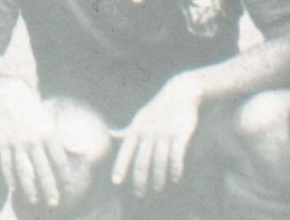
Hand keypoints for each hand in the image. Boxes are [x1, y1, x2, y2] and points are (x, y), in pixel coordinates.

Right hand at [0, 75, 73, 209]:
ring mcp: (17, 141)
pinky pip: (7, 163)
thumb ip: (66, 140)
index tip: (70, 190)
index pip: (59, 159)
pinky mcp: (3, 142)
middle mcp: (33, 139)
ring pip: (24, 168)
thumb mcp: (53, 121)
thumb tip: (82, 152)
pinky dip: (10, 177)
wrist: (10, 94)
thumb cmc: (35, 111)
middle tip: (54, 203)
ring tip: (34, 200)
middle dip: (49, 187)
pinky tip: (14, 189)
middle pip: (42, 168)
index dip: (65, 176)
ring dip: (29, 186)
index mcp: (48, 133)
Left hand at [114, 72, 206, 197]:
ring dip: (158, 178)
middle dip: (140, 179)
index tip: (116, 182)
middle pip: (142, 160)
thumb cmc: (157, 110)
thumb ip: (127, 131)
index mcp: (137, 128)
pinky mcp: (180, 134)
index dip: (121, 166)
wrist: (180, 93)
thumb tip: (110, 134)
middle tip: (139, 195)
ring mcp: (164, 132)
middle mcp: (149, 131)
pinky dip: (176, 168)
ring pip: (159, 161)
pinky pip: (177, 155)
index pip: (126, 150)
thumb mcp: (140, 118)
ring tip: (157, 189)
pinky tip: (175, 178)